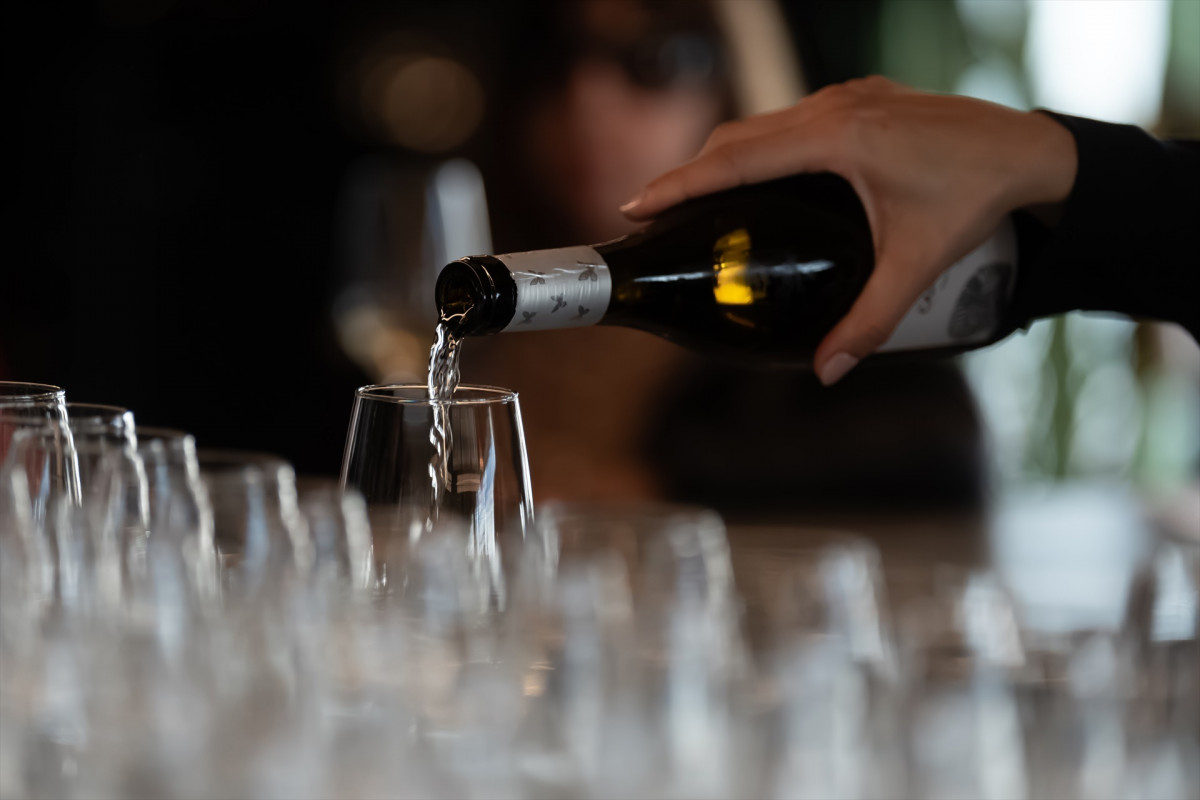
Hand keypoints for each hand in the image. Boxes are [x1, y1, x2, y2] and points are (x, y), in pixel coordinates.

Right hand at [620, 77, 1076, 384]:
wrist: (1031, 151)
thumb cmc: (976, 197)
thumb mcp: (916, 264)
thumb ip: (868, 320)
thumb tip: (827, 372)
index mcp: (839, 138)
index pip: (738, 159)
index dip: (681, 183)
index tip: (638, 204)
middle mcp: (836, 107)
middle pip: (739, 136)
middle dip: (690, 172)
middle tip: (653, 212)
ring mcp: (848, 96)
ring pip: (764, 123)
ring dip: (724, 158)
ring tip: (693, 198)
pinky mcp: (861, 99)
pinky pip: (791, 119)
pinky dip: (759, 147)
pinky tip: (756, 178)